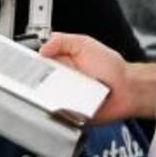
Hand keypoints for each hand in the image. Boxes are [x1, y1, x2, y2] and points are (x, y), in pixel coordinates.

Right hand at [40, 33, 154, 122]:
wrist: (128, 89)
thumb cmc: (111, 67)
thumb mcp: (84, 43)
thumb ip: (62, 41)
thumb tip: (42, 49)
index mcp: (60, 63)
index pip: (37, 64)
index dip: (30, 65)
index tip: (27, 64)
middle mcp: (60, 81)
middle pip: (37, 84)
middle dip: (35, 82)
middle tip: (44, 77)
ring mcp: (65, 99)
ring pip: (45, 101)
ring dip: (46, 97)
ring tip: (58, 90)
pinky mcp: (71, 115)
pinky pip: (58, 116)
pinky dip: (58, 112)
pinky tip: (64, 104)